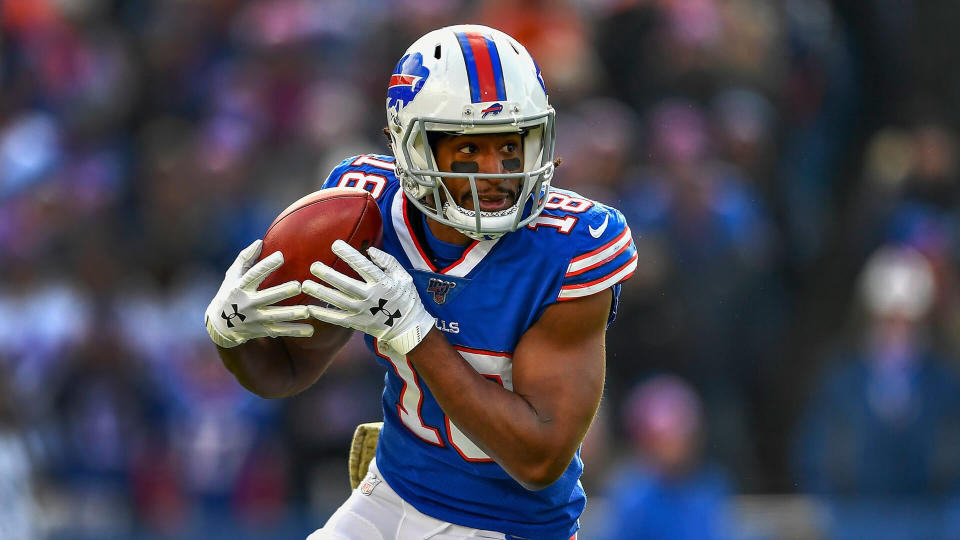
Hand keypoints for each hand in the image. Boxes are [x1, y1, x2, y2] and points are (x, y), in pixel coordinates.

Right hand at [204, 239, 313, 347]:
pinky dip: (295, 331)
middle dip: (282, 292)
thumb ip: (245, 258)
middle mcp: (247, 303)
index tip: (280, 256)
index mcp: (240, 287)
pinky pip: (280, 330)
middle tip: (298, 286)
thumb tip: (260, 242)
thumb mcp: (232, 275)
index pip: (253, 275)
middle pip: (266, 297)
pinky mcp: (262, 330)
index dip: (266, 265)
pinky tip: (310, 330)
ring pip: (275, 316)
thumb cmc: (230, 292)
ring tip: (307, 311)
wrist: (220, 325)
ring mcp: (255, 318)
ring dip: (292, 314)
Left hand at [302, 240, 434, 354]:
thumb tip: (370, 250)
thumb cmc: (405, 298)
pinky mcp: (357, 323)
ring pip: (338, 301)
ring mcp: (362, 312)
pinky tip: (310, 308)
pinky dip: (324, 314)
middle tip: (313, 266)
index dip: (349, 255)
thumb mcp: (403, 277)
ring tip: (305, 284)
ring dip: (320, 293)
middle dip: (328, 275)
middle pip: (346, 285)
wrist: (407, 327)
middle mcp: (371, 297)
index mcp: (383, 283)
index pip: (363, 267)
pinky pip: (337, 319)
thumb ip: (388, 262)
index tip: (335, 244)